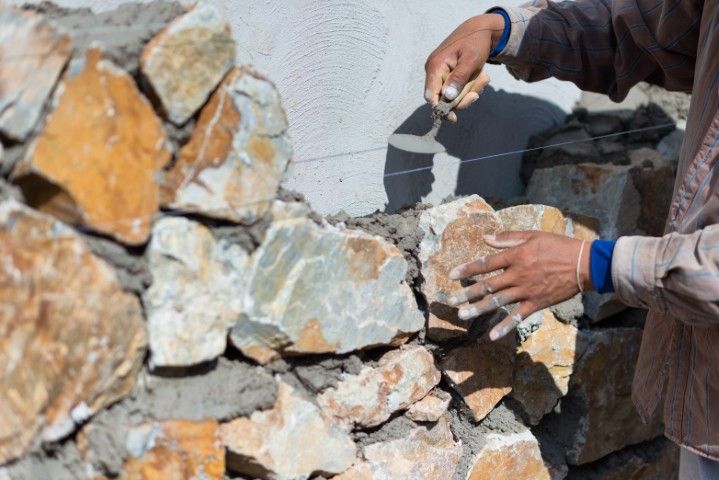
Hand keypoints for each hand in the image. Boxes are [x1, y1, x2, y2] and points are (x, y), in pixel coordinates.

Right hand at [424, 13, 504, 121]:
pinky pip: (455, 89)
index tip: (453, 118)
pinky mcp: (446, 74)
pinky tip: (479, 77)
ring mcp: (439, 73)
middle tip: (478, 93)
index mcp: (435, 66)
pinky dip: (468, 87)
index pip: (431, 95)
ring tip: (483, 79)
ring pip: (451, 95)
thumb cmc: (476, 43)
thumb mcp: (471, 60)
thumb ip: (459, 78)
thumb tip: (448, 97)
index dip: (440, 108)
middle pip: (442, 98)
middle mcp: (433, 71)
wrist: (480, 30)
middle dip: (462, 98)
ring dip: (468, 92)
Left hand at [445, 231, 592, 340]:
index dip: (467, 269)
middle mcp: (517, 275)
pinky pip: (518, 317)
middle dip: (467, 293)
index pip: (485, 263)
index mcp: (515, 256)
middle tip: (450, 301)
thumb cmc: (558, 246)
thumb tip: (486, 238)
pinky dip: (505, 326)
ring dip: (479, 309)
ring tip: (463, 316)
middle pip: (487, 286)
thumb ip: (508, 238)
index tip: (451, 275)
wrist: (584, 264)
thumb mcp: (533, 236)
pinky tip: (492, 335)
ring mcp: (526, 291)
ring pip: (498, 301)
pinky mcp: (536, 303)